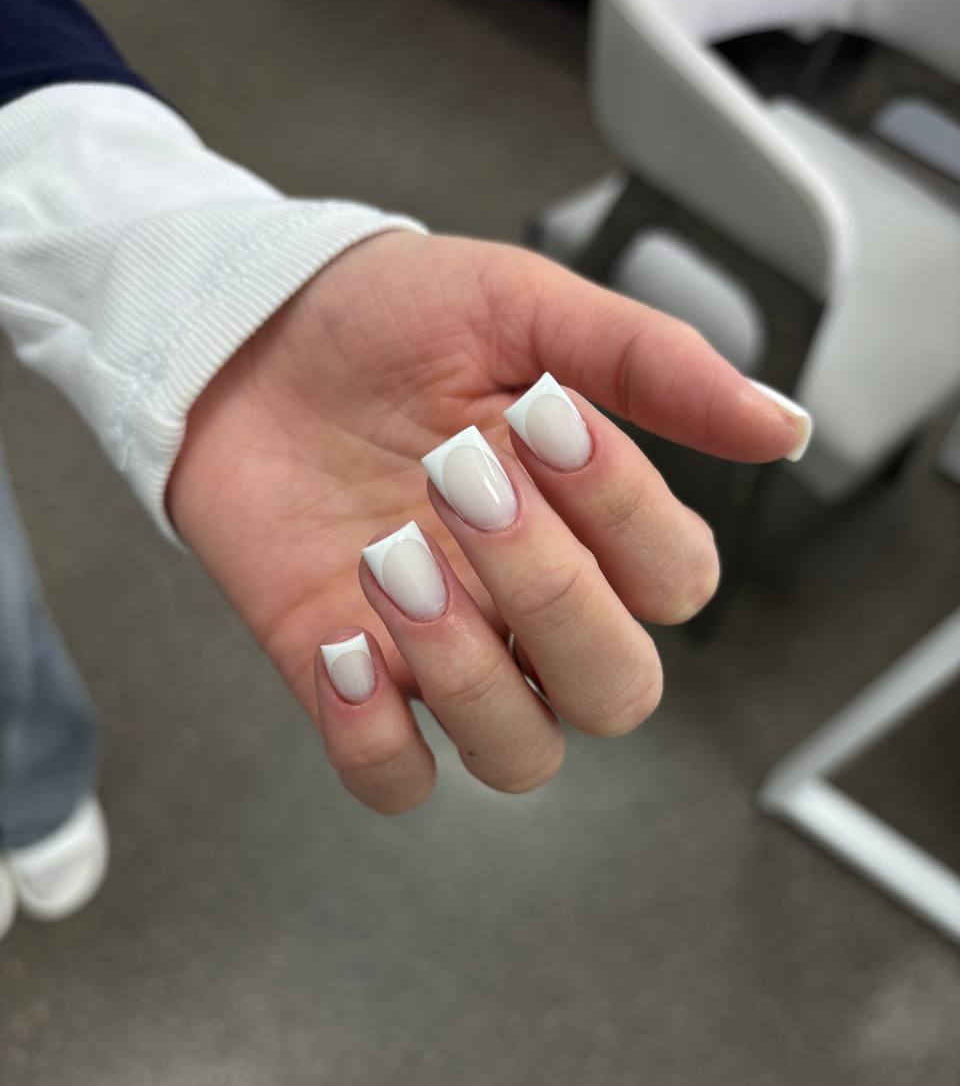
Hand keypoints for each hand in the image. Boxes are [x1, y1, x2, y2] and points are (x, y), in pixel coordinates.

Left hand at [168, 232, 805, 811]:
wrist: (245, 337)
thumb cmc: (387, 321)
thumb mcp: (522, 307)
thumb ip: (651, 364)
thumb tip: (782, 426)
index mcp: (592, 523)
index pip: (677, 583)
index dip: (627, 517)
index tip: (544, 417)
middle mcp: (531, 606)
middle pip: (616, 691)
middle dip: (550, 594)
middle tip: (464, 482)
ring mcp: (446, 653)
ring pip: (521, 754)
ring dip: (466, 670)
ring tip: (390, 557)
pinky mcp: (352, 681)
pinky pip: (395, 778)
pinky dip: (376, 742)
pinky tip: (345, 647)